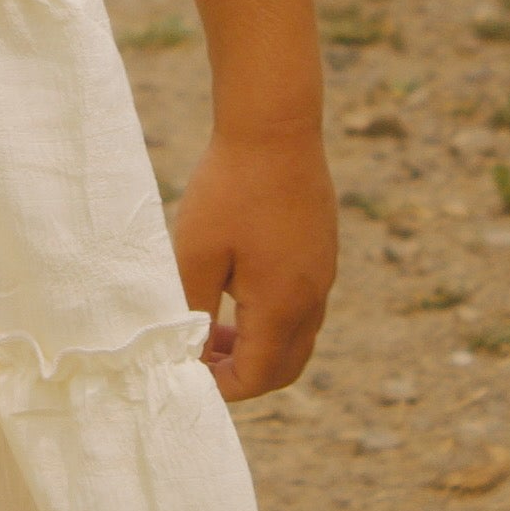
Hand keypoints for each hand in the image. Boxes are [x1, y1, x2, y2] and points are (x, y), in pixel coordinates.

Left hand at [171, 123, 337, 400]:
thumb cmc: (228, 188)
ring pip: (298, 338)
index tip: (186, 367)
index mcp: (283, 306)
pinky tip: (239, 286)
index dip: (220, 385)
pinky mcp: (323, 251)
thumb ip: (192, 309)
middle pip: (285, 367)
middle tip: (202, 354)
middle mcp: (312, 298)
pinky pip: (305, 306)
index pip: (257, 377)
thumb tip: (189, 350)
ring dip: (260, 345)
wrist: (275, 125)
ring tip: (216, 323)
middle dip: (244, 373)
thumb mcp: (195, 253)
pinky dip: (274, 317)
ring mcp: (323, 273)